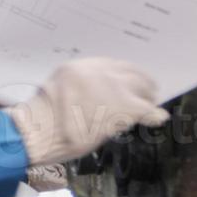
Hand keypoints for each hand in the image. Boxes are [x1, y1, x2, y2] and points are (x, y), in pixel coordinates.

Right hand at [5, 57, 168, 165]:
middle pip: (130, 72)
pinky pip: (147, 110)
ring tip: (149, 107)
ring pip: (142, 88)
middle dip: (141, 83)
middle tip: (147, 94)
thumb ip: (77, 86)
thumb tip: (97, 93)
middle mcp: (97, 72)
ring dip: (147, 98)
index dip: (124, 74)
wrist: (39, 132)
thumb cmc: (41, 119)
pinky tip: (157, 117)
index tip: (131, 82)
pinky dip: (154, 115)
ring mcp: (112, 88)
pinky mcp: (122, 108)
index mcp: (78, 67)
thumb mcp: (55, 91)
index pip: (112, 65)